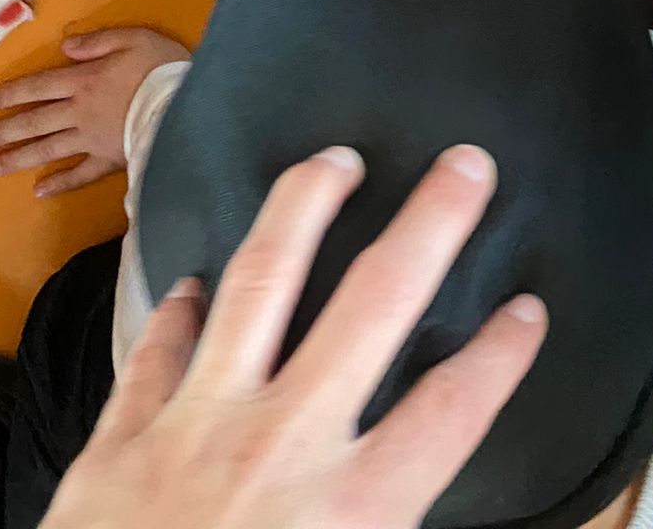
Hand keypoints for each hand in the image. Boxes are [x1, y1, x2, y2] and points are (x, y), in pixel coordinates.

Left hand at [0, 27, 189, 195]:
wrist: (187, 106)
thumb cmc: (160, 67)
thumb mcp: (132, 38)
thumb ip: (97, 42)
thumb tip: (65, 47)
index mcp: (84, 81)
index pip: (40, 87)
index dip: (14, 93)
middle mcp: (80, 112)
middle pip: (36, 121)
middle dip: (5, 131)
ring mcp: (92, 140)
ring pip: (49, 149)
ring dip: (19, 158)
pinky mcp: (109, 161)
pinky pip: (80, 174)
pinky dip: (60, 183)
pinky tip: (40, 191)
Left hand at [38, 145, 545, 528]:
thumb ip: (387, 523)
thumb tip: (415, 501)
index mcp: (352, 509)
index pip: (450, 411)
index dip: (499, 357)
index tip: (529, 308)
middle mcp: (284, 445)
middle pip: (375, 305)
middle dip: (429, 225)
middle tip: (466, 163)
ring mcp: (197, 429)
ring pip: (259, 284)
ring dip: (301, 211)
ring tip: (330, 160)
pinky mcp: (123, 442)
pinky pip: (155, 354)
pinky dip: (175, 312)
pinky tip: (191, 280)